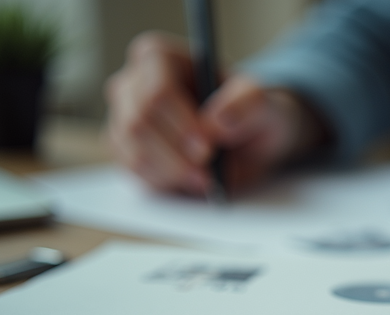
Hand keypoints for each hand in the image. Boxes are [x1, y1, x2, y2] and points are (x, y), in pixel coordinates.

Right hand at [105, 32, 325, 195]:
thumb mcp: (265, 103)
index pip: (157, 91)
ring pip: (132, 152)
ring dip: (171, 173)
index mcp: (159, 57)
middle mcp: (133, 84)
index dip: (181, 124)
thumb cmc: (250, 111)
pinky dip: (164, 183)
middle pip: (138, 123)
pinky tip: (189, 181)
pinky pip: (133, 173)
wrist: (247, 139)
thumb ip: (249, 103)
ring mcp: (124, 118)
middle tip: (208, 173)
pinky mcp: (126, 151)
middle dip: (175, 155)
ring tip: (205, 179)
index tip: (208, 148)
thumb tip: (218, 120)